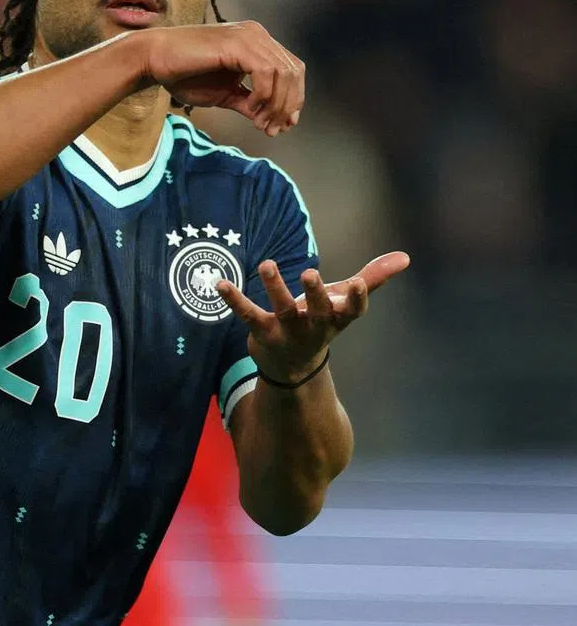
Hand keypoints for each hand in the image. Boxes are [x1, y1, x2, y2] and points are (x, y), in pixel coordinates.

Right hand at [143, 22, 305, 136]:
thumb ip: (248, 103)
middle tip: (272, 129)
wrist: (154, 60)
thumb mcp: (224, 94)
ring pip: (283, 73)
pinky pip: (265, 73)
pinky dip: (263, 95)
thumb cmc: (183, 75)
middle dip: (287, 106)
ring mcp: (248, 37)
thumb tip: (269, 120)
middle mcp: (257, 35)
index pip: (291, 69)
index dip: (293, 98)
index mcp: (257, 43)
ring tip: (260, 123)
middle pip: (293, 72)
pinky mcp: (237, 44)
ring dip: (276, 104)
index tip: (283, 125)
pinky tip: (250, 108)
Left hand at [217, 252, 410, 382]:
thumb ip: (372, 278)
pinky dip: (234, 300)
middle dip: (314, 294)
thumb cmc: (321, 323)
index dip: (356, 299)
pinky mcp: (262, 333)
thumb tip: (404, 257)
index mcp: (337, 319)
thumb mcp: (344, 302)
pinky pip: (247, 315)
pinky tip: (220, 284)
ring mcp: (287, 332)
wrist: (292, 368)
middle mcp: (314, 327)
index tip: (356, 283)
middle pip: (316, 311)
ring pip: (281, 310)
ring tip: (265, 264)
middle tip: (309, 273)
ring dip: (274, 288)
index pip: (351, 311)